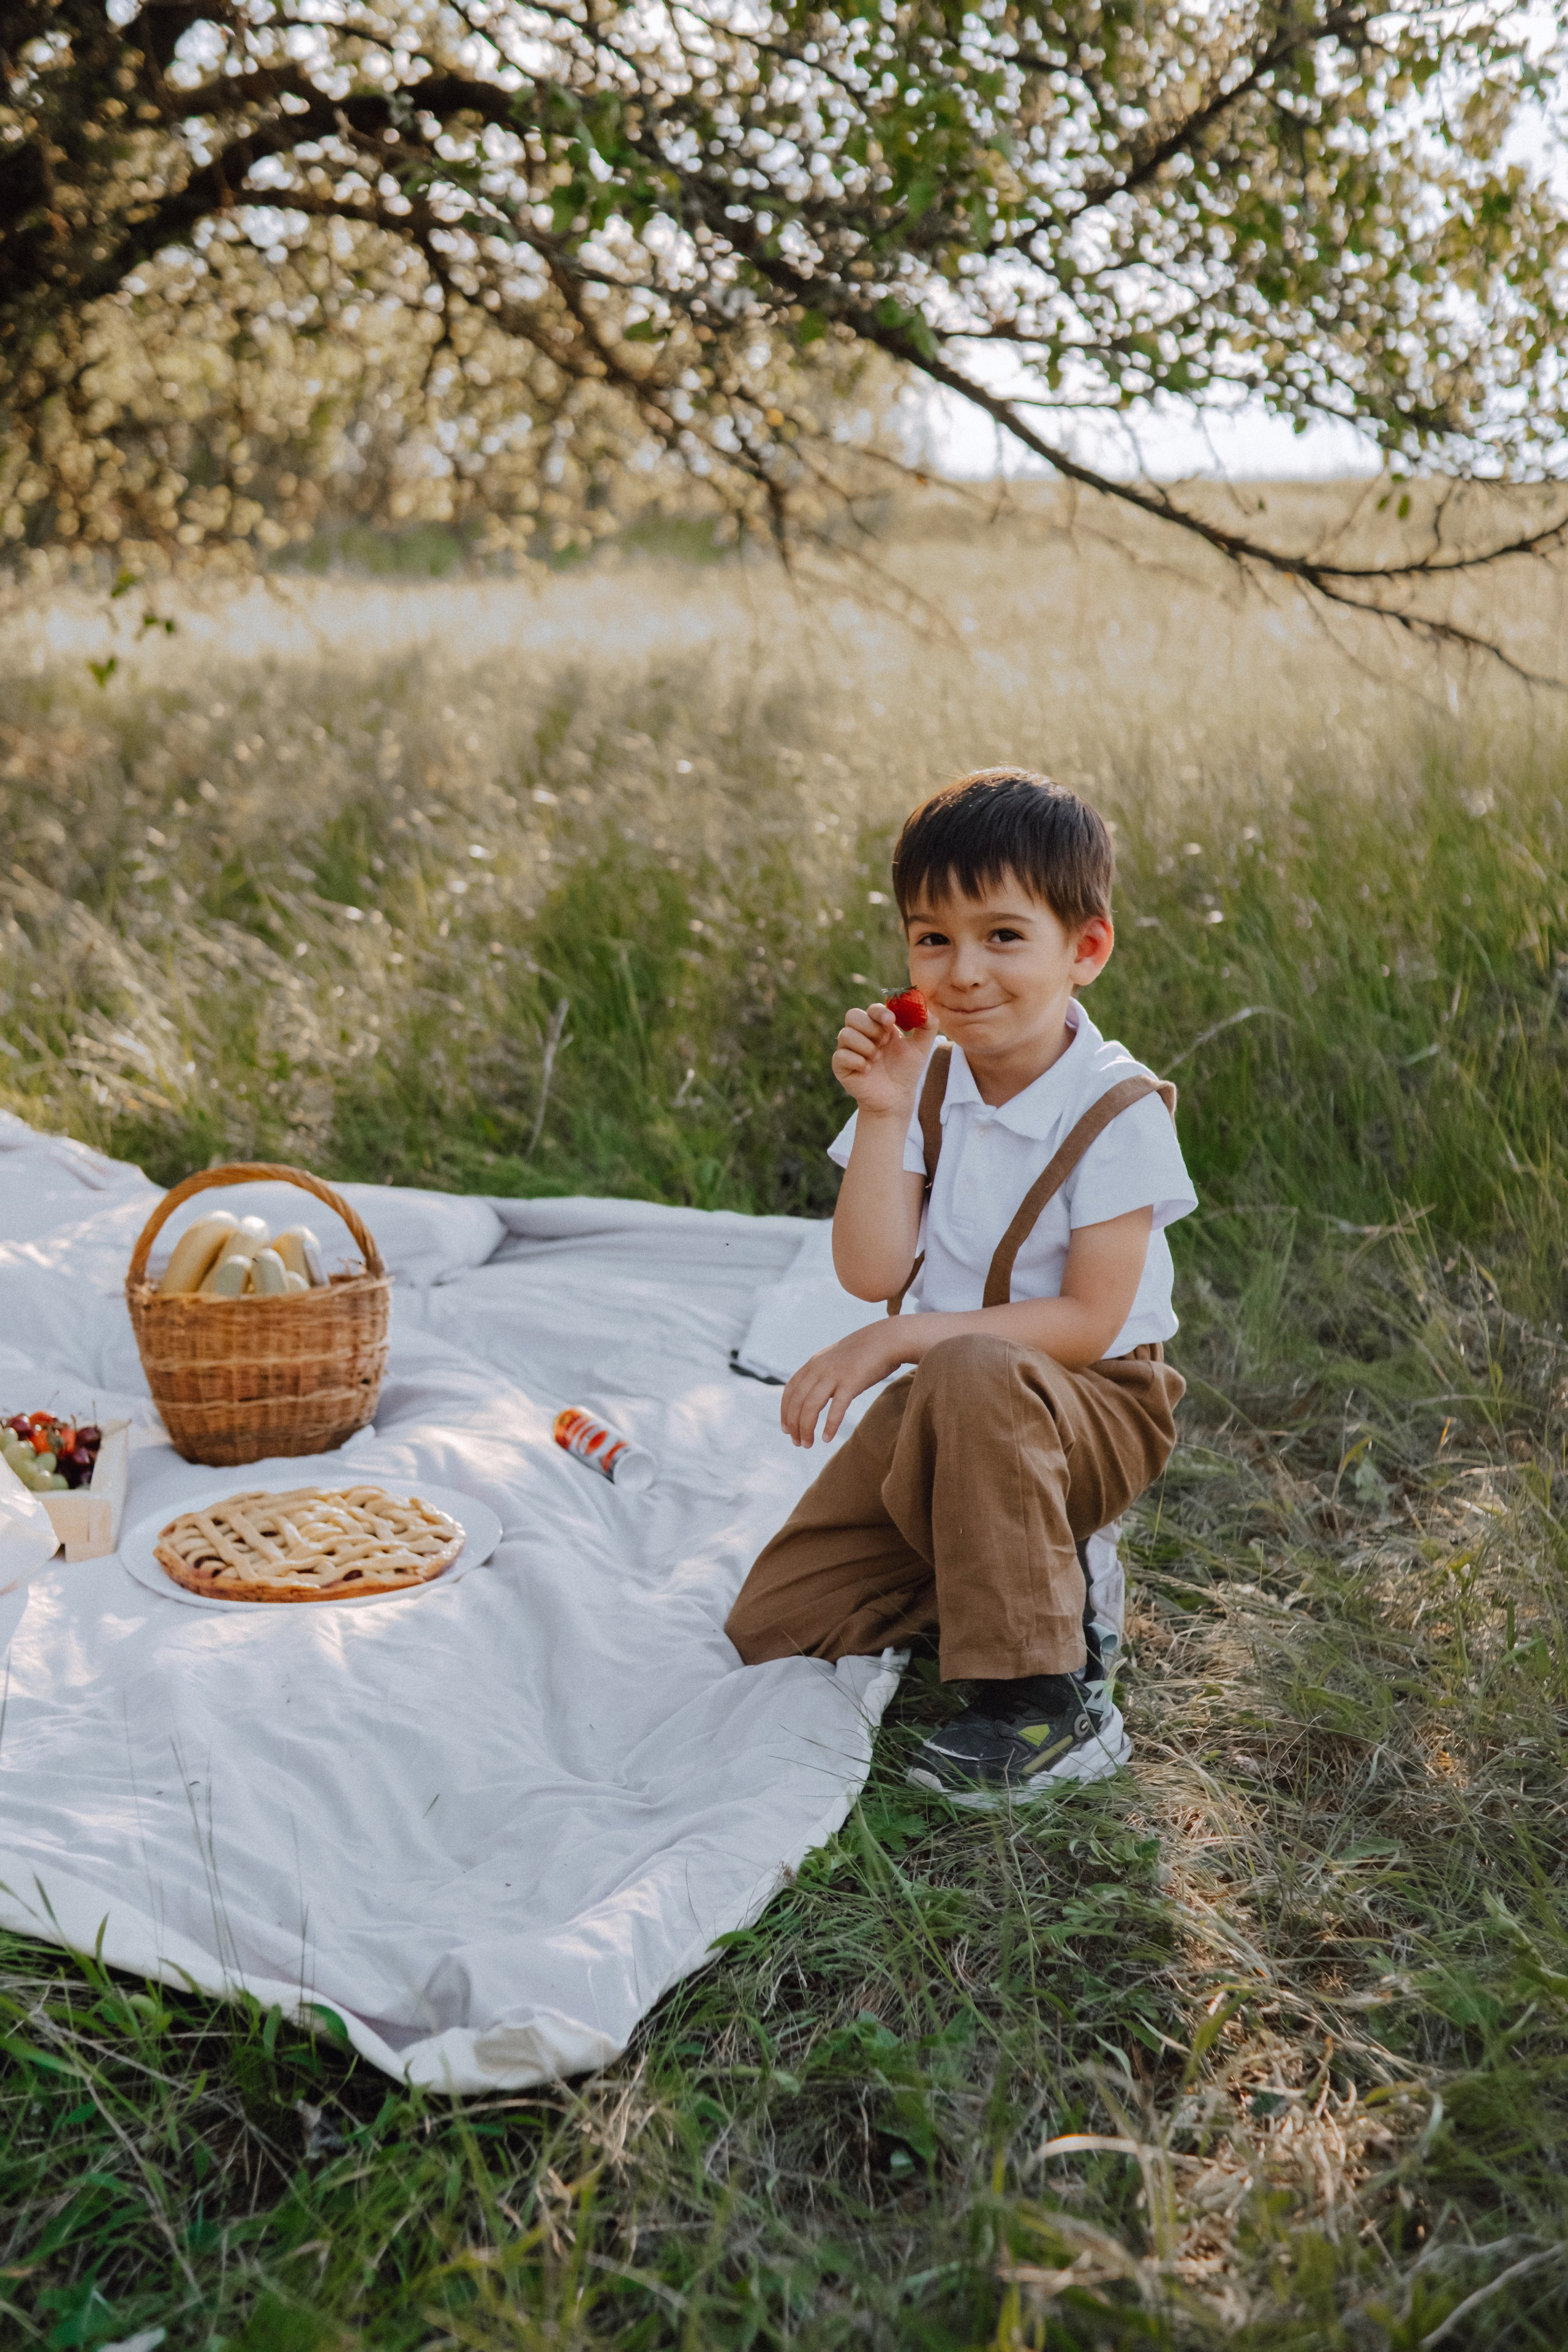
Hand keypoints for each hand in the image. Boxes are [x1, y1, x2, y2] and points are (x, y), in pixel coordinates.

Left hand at [781, 1321, 902, 1447]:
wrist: (888, 1339)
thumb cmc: (865, 1352)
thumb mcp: (836, 1359)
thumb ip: (824, 1372)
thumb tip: (817, 1391)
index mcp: (814, 1363)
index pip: (790, 1390)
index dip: (784, 1411)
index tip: (786, 1429)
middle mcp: (819, 1369)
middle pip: (797, 1402)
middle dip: (793, 1425)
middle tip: (797, 1443)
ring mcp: (835, 1375)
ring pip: (811, 1406)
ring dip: (806, 1428)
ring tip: (808, 1444)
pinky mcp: (851, 1382)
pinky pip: (836, 1407)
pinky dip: (829, 1425)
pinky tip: (827, 1438)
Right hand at [831, 1003, 933, 1118]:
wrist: (896, 1097)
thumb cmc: (906, 1070)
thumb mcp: (922, 1048)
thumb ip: (928, 1026)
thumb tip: (926, 1009)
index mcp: (877, 1026)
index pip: (871, 1009)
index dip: (879, 1012)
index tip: (891, 1021)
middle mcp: (860, 1035)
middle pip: (852, 1015)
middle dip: (870, 1027)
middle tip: (884, 1042)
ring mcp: (849, 1049)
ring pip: (845, 1034)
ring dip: (865, 1046)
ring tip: (877, 1058)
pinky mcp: (841, 1066)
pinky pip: (840, 1055)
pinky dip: (856, 1061)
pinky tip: (868, 1070)